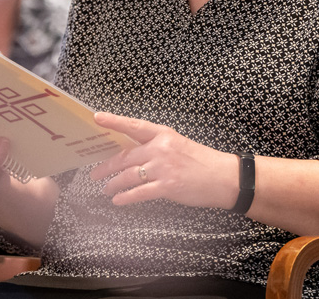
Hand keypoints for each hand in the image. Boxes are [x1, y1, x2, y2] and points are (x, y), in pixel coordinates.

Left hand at [89, 111, 238, 209]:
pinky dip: (126, 197)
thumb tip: (132, 154)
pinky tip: (118, 201)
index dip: (114, 121)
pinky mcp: (167, 186)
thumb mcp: (178, 144)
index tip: (97, 117)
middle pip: (125, 156)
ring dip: (114, 184)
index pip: (134, 126)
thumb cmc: (201, 161)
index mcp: (164, 134)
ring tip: (106, 189)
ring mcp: (163, 168)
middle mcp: (161, 149)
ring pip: (129, 175)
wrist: (224, 178)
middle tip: (94, 174)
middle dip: (107, 166)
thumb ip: (156, 147)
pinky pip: (139, 192)